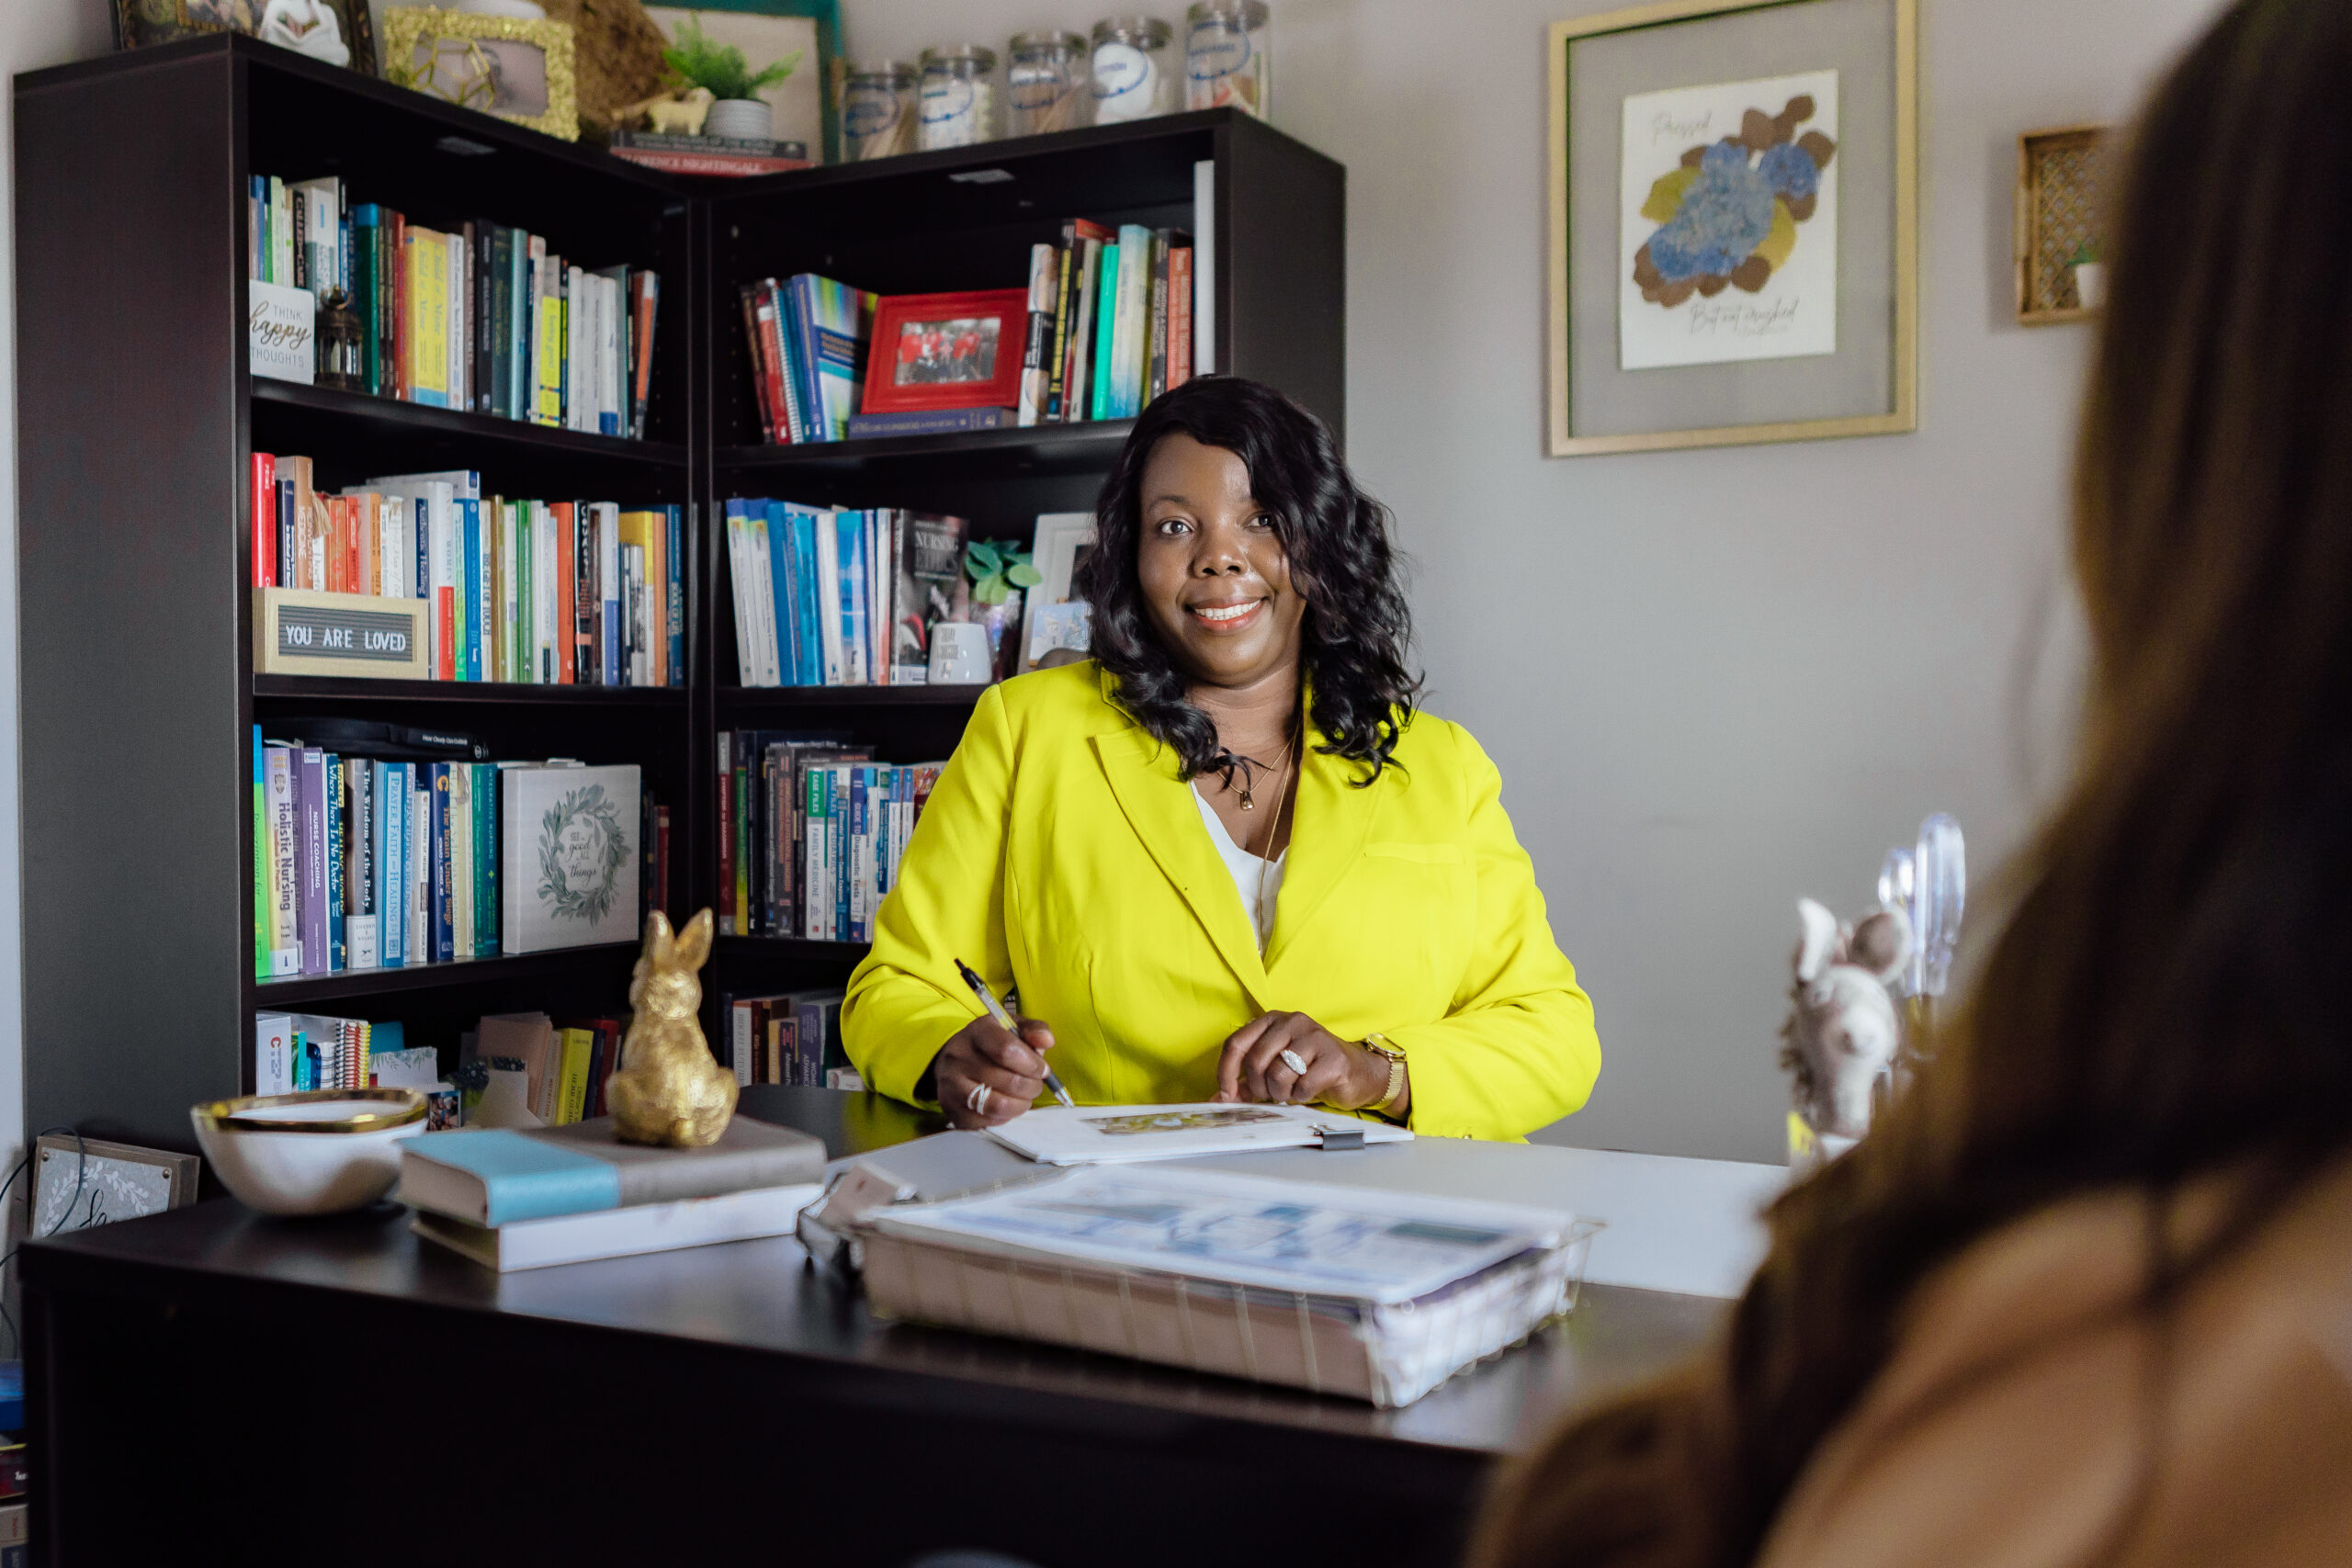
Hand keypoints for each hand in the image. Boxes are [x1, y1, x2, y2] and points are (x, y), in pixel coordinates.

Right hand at [931, 1014, 1057, 1129]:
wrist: (954, 1060)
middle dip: (1032, 1087)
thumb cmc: (991, 1044)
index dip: (1033, 1064)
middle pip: (1009, 1081)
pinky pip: (988, 1122)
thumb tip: (1047, 1041)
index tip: (1042, 1069)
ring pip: (999, 1106)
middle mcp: (958, 1058)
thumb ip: (1034, 1030)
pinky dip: (1005, 1117)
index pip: (1007, 1050)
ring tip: (1024, 1097)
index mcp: (977, 1032)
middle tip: (1035, 1084)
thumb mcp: (1012, 1028)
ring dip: (1021, 1104)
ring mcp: (951, 1086)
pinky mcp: (951, 1111)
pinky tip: (1006, 1105)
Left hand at [1212, 1012, 1392, 1110]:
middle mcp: (1292, 1022)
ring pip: (1278, 1074)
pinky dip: (1301, 1096)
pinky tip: (1309, 1091)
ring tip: (1291, 1092)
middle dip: (1259, 1088)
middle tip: (1271, 1095)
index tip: (1226, 1094)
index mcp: (1272, 1021)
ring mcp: (1314, 1036)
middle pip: (1255, 1061)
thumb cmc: (1312, 1069)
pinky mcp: (1333, 1057)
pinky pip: (1303, 1085)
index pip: (1236, 1043)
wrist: (1359, 1073)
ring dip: (1280, 1094)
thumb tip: (1216, 1099)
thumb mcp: (1274, 1071)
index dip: (1226, 1073)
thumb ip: (1245, 1083)